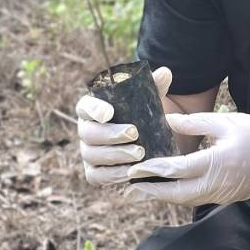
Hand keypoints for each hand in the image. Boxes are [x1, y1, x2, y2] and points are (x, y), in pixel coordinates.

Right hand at [75, 67, 172, 185]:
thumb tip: (165, 73)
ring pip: (91, 155)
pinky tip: (129, 172)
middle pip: (88, 133)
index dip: (94, 109)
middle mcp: (86, 130)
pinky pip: (95, 176)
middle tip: (134, 134)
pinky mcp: (95, 172)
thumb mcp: (149, 101)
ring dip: (115, 155)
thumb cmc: (143, 116)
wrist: (147, 141)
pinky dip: (111, 175)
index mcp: (94, 109)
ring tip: (139, 154)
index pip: (84, 106)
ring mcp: (89, 152)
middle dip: (110, 134)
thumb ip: (154, 87)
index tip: (110, 112)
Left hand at [123, 111, 249, 208]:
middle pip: (177, 194)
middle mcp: (217, 184)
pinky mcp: (226, 197)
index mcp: (217, 162)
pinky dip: (179, 195)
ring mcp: (222, 194)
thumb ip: (196, 123)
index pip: (177, 170)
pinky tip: (167, 188)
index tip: (134, 168)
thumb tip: (167, 121)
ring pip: (185, 200)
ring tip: (142, 190)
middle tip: (129, 188)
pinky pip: (196, 199)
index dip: (153, 170)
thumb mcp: (227, 122)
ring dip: (163, 196)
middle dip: (151, 192)